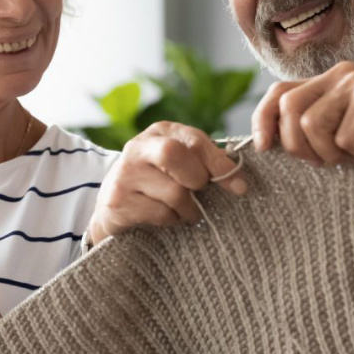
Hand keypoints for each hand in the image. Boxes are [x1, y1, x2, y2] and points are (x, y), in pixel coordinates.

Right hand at [87, 121, 248, 244]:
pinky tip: (165, 218)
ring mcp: (125, 174)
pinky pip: (161, 214)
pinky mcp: (119, 201)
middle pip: (174, 154)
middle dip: (196, 179)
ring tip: (184, 211)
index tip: (240, 186)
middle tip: (199, 193)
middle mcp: (138, 148)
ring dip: (188, 209)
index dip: (219, 163)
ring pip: (174, 192)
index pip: (194, 140)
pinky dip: (171, 221)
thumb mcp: (179, 164)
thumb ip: (204, 163)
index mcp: (160, 132)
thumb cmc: (157, 183)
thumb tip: (239, 180)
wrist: (113, 207)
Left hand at [252, 60, 353, 171]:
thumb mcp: (336, 131)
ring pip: (312, 125)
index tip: (264, 148)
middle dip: (299, 146)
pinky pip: (344, 137)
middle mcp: (338, 74)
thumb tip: (265, 143)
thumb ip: (307, 127)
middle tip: (325, 160)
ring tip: (353, 153)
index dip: (263, 120)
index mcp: (324, 80)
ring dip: (331, 153)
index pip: (278, 92)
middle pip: (290, 110)